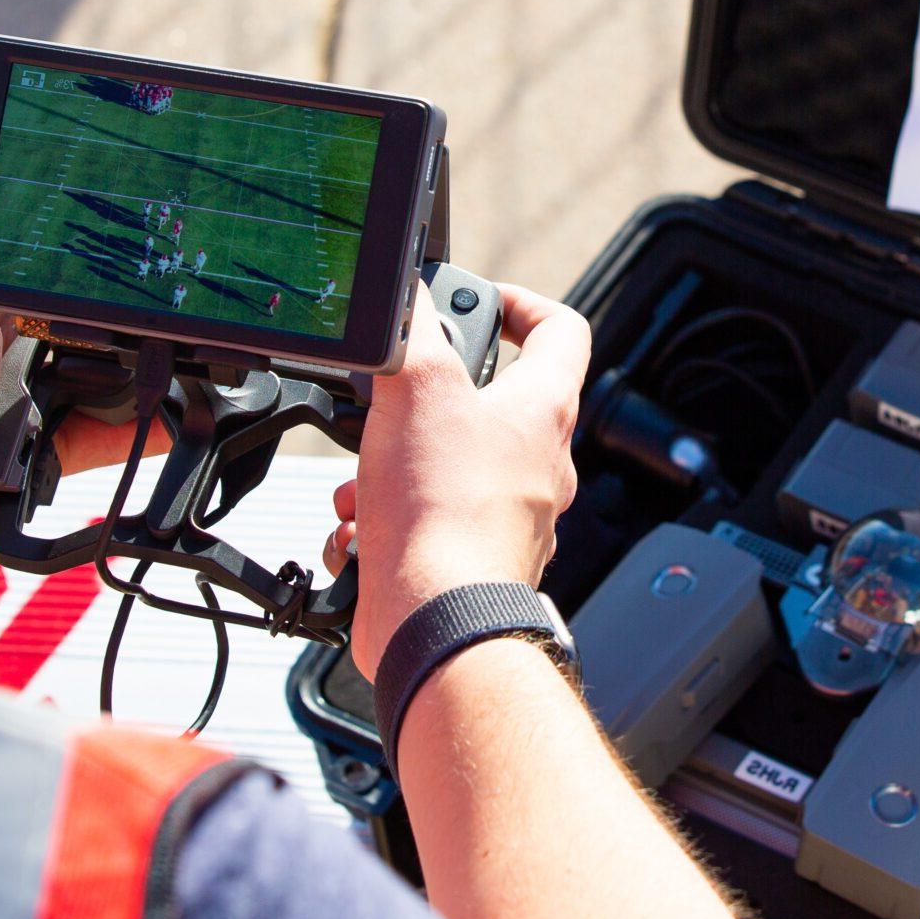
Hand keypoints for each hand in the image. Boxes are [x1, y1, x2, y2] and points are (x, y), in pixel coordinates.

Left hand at [0, 256, 166, 584]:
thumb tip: (37, 212)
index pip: (41, 263)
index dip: (84, 255)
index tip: (131, 248)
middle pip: (79, 320)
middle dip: (121, 317)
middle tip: (165, 307)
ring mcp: (19, 402)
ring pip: (97, 378)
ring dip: (136, 374)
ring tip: (177, 360)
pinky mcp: (41, 453)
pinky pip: (103, 437)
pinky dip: (138, 431)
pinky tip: (169, 421)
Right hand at [330, 282, 589, 677]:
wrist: (437, 621)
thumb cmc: (444, 511)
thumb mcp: (418, 388)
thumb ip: (413, 332)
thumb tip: (406, 297)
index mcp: (542, 411)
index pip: (561, 332)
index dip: (523, 304)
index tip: (480, 302)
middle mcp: (536, 464)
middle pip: (489, 405)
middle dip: (422, 403)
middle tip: (389, 404)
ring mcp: (506, 517)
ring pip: (444, 468)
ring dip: (390, 468)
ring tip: (362, 483)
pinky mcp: (469, 560)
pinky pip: (422, 525)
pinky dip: (382, 524)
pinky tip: (358, 533)